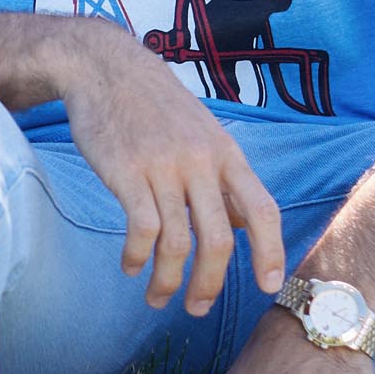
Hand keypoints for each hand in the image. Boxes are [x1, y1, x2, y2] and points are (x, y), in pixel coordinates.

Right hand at [59, 25, 283, 317]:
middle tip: (197, 308)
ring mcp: (163, 166)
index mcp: (225, 152)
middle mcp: (200, 161)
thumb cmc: (152, 102)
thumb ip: (222, 177)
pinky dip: (137, 257)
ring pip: (177, 242)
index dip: (271, 252)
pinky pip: (142, 229)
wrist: (103, 65)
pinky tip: (130, 266)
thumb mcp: (201, 131)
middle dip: (210, 284)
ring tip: (158, 298)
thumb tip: (242, 225)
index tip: (269, 286)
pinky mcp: (126, 171)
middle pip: (218, 239)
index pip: (263, 209)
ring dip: (168, 281)